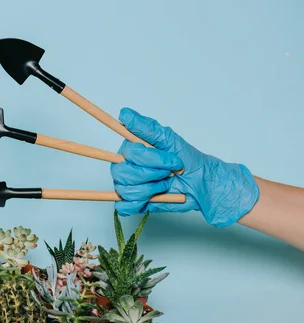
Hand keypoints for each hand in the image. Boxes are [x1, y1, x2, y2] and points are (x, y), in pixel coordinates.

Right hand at [110, 108, 259, 227]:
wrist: (201, 186)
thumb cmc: (188, 162)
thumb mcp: (170, 140)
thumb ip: (146, 127)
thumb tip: (125, 114)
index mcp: (131, 149)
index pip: (129, 154)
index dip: (151, 160)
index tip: (171, 161)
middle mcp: (125, 166)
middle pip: (123, 173)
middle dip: (151, 175)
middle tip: (168, 174)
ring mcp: (127, 185)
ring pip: (126, 190)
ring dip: (150, 190)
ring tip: (165, 185)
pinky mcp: (132, 202)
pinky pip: (124, 206)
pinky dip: (141, 203)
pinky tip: (154, 197)